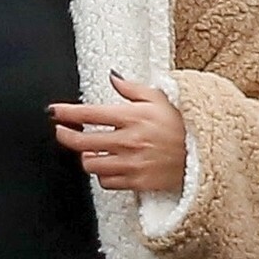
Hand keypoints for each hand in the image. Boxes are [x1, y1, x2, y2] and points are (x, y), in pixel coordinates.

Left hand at [50, 73, 187, 195]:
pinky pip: (106, 182)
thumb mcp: (160, 98)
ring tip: (90, 150)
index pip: (89, 113)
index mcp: (132, 117)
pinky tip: (108, 166)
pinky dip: (102, 175)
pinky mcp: (137, 182)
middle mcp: (128, 141)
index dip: (66, 113)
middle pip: (82, 141)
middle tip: (62, 131)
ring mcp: (131, 164)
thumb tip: (112, 76)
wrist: (205, 153)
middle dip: (66, 135)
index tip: (53, 112)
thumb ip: (132, 88)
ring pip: (91, 164)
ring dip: (86, 157)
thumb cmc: (182, 124)